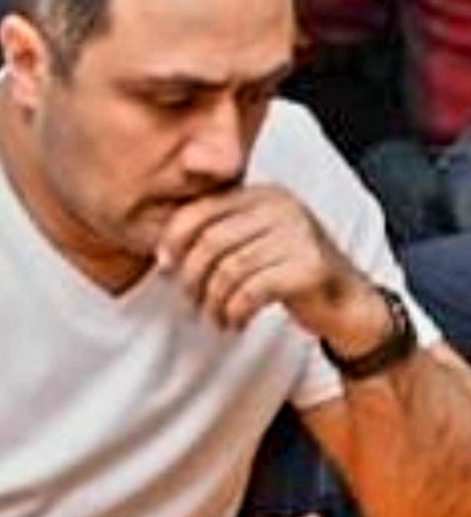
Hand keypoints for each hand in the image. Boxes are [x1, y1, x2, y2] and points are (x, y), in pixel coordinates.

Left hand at [156, 184, 388, 353]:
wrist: (353, 307)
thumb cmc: (291, 275)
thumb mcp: (254, 245)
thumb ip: (217, 237)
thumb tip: (163, 253)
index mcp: (260, 194)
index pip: (201, 208)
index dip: (174, 238)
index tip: (164, 266)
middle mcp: (279, 206)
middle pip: (212, 239)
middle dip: (192, 275)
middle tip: (188, 301)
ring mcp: (298, 233)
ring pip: (230, 268)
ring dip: (213, 300)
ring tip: (212, 318)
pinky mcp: (310, 266)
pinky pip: (254, 289)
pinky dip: (236, 310)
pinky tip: (234, 323)